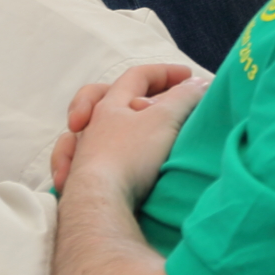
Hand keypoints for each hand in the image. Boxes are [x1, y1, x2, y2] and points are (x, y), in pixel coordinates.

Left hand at [49, 62, 204, 187]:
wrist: (100, 202)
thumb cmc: (130, 156)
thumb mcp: (163, 120)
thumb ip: (182, 98)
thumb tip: (198, 83)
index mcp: (111, 105)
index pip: (137, 76)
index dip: (164, 72)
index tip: (189, 77)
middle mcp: (92, 125)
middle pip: (102, 95)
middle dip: (128, 94)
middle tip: (152, 100)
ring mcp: (83, 153)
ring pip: (87, 128)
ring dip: (106, 124)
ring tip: (130, 133)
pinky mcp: (79, 181)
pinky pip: (75, 160)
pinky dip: (85, 156)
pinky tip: (100, 163)